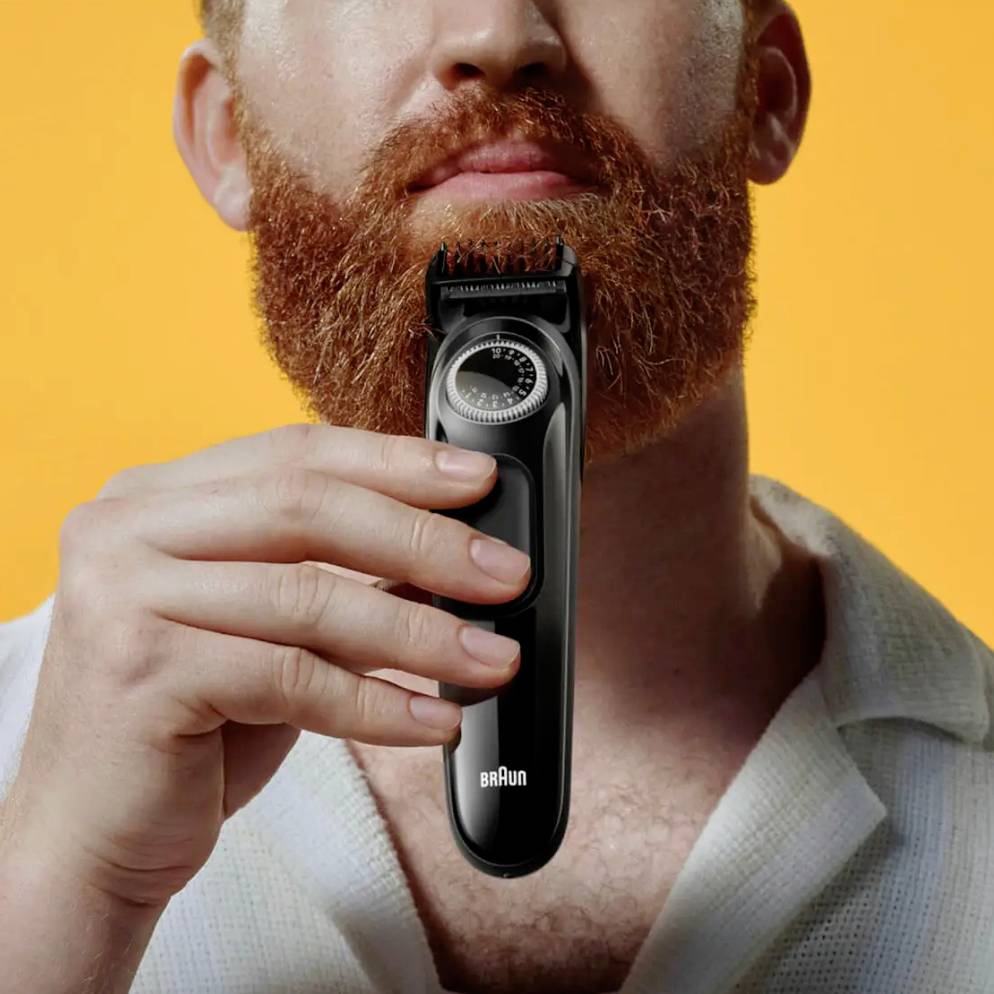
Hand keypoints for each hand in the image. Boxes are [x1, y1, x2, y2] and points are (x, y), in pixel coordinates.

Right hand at [1, 423, 529, 908]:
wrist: (94, 834)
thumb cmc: (189, 723)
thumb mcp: (268, 630)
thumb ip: (336, 580)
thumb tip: (451, 558)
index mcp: (157, 497)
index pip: (294, 453)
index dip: (395, 462)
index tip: (475, 479)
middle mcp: (127, 528)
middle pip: (307, 508)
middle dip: (424, 540)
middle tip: (505, 574)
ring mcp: (123, 593)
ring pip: (308, 597)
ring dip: (421, 635)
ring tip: (493, 660)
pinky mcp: (139, 669)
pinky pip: (291, 678)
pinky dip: (377, 704)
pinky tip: (434, 721)